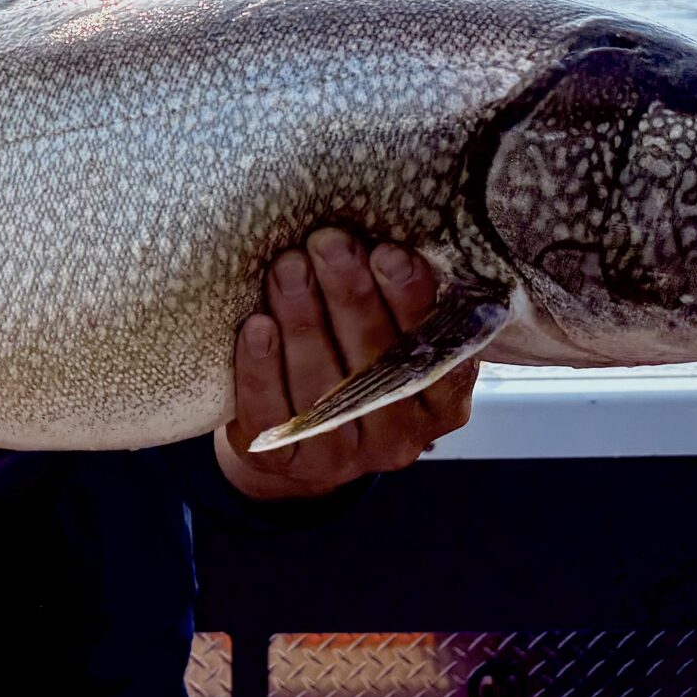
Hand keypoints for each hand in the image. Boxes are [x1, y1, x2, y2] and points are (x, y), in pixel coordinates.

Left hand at [217, 229, 477, 499]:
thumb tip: (380, 233)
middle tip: (327, 243)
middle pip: (376, 362)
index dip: (413, 302)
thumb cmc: (354, 366)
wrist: (302, 443)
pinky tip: (256, 326)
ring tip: (287, 268)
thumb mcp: (391, 342)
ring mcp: (344, 458)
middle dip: (350, 295)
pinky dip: (262, 366)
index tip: (388, 252)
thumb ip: (398, 306)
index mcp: (441, 403)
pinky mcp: (288, 463)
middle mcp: (400, 437)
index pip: (437, 352)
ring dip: (303, 319)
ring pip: (322, 386)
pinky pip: (272, 414)